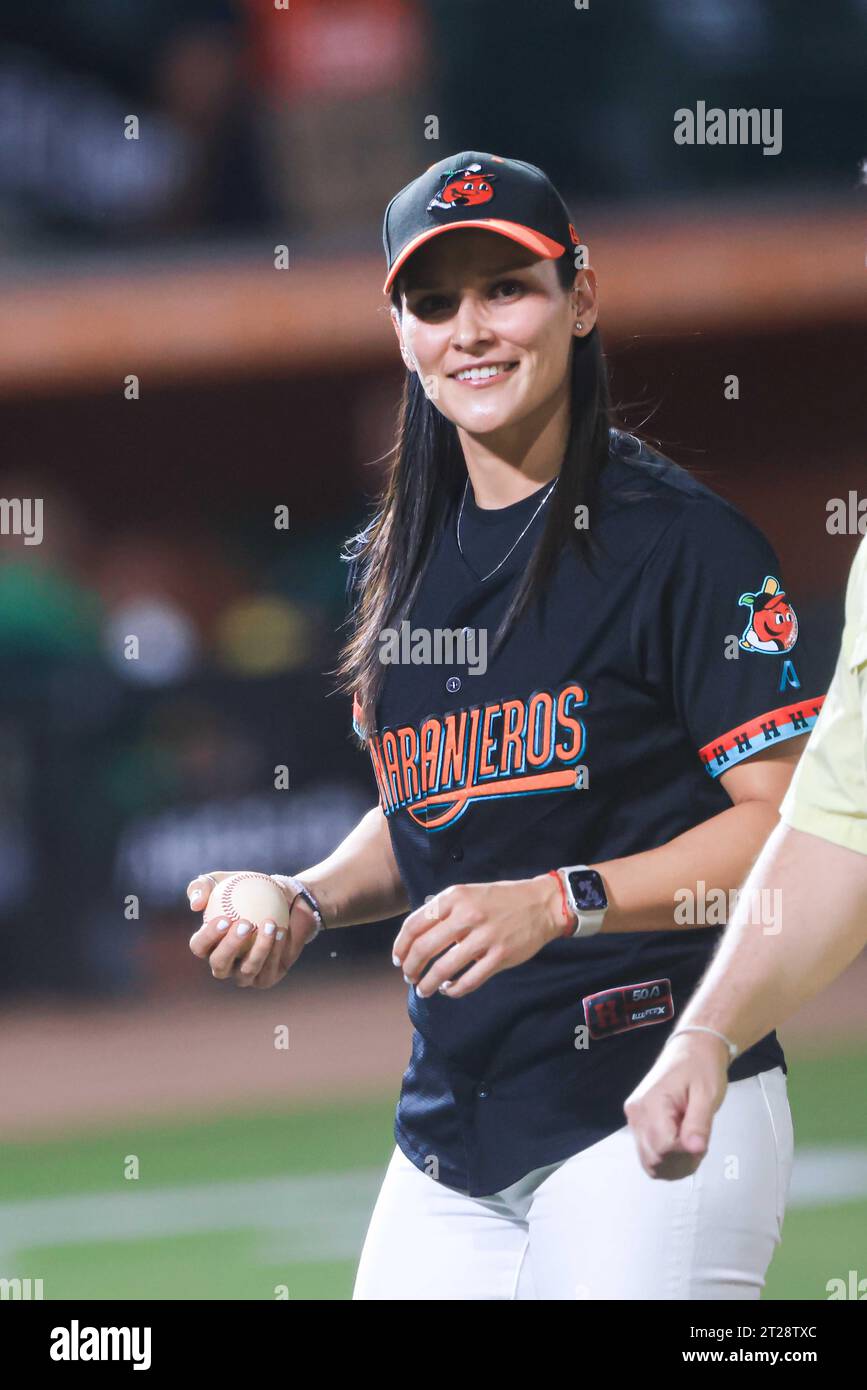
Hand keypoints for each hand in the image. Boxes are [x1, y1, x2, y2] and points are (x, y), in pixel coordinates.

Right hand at [186, 870, 314, 989]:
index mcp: (208, 946)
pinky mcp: (266, 977)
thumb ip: (202, 886)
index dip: (208, 936)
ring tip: (269, 923)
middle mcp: (224, 965)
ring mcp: (244, 975)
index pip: (199, 946)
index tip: (224, 918)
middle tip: (245, 923)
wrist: (279, 900)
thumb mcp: (221, 880)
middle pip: (220, 965)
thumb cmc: (243, 889)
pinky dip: (276, 949)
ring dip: (259, 948)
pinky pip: (270, 968)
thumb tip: (195, 905)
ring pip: (248, 970)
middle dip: (231, 946)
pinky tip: (281, 930)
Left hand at [392, 874, 563, 999]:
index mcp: (455, 897)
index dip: (400, 947)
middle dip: (411, 968)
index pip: (414, 925)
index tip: (397, 959)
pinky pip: (469, 981)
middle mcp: (467, 915)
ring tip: (424, 990)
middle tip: (409, 977)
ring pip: (444, 969)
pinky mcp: (500, 956)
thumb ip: (442, 909)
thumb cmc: (499, 900)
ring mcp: (485, 937)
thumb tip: (414, 936)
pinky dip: (454, 990)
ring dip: (428, 984)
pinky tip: (449, 989)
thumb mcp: (467, 893)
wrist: (541, 904)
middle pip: (424, 949)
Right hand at [623, 1031, 729, 1179]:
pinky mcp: (638, 1122)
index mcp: (650, 1103)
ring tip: (692, 1144)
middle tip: (700, 1143)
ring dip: (674, 1164)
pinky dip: (667, 1159)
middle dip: (680, 1162)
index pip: (663, 1147)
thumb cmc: (702, 1067)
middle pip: (653, 1159)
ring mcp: (635, 1119)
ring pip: (649, 1162)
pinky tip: (682, 1146)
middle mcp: (636, 1113)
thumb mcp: (708, 1093)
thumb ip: (699, 1122)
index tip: (702, 1142)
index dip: (685, 1154)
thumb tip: (694, 1149)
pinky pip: (649, 1153)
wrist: (692, 1049)